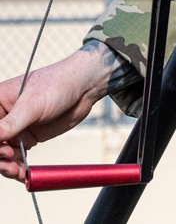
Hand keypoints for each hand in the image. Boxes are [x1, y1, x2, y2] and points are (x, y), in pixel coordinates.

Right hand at [0, 46, 116, 181]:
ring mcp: (15, 129)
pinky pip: (17, 157)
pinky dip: (18, 167)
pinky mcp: (28, 139)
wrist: (83, 88)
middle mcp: (3, 118)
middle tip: (11, 163)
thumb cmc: (57, 85)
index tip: (3, 151)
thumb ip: (13, 122)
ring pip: (2, 154)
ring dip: (7, 166)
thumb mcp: (33, 104)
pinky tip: (24, 175)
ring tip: (17, 172)